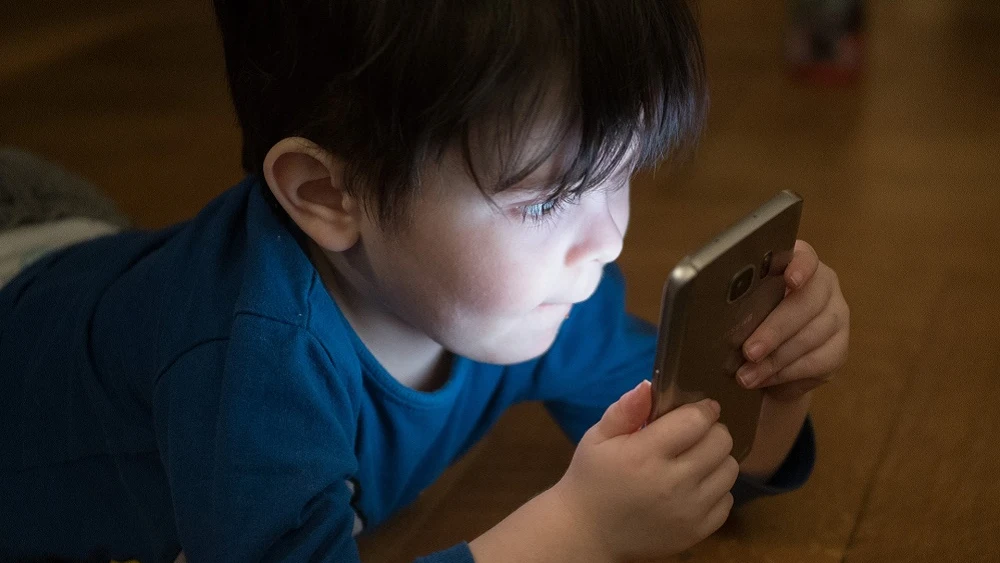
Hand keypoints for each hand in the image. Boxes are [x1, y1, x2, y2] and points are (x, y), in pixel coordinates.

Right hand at [552, 382, 737, 560]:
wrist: (588, 533)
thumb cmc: (592, 478)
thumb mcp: (597, 438)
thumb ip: (625, 410)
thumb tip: (649, 385)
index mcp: (645, 455)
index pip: (696, 421)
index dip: (703, 408)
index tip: (700, 407)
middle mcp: (673, 483)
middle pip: (721, 442)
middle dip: (712, 431)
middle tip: (695, 434)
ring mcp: (688, 511)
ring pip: (729, 470)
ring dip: (717, 459)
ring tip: (695, 459)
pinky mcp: (698, 532)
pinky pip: (727, 500)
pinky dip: (716, 489)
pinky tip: (694, 487)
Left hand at [736, 240, 849, 400]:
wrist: (770, 358)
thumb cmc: (748, 321)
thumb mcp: (740, 306)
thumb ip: (735, 301)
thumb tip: (710, 309)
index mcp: (798, 264)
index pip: (805, 258)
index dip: (799, 267)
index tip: (790, 280)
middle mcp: (824, 286)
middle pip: (806, 303)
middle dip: (774, 330)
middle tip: (749, 351)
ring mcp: (836, 317)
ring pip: (811, 336)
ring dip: (775, 359)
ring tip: (747, 375)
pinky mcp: (839, 348)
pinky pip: (818, 362)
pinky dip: (788, 373)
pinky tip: (765, 379)